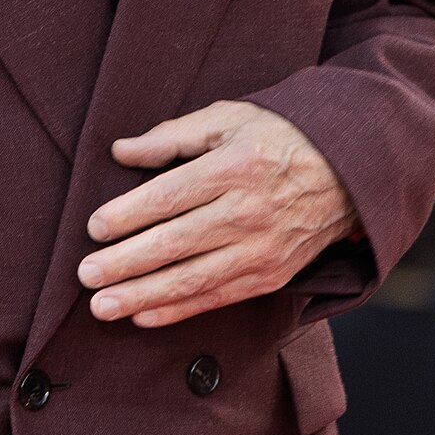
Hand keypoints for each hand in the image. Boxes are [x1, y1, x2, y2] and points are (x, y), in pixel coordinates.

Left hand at [79, 100, 356, 328]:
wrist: (350, 172)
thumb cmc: (281, 137)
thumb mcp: (230, 119)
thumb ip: (173, 136)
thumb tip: (121, 152)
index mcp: (236, 166)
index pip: (170, 196)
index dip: (128, 214)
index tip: (94, 228)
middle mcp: (249, 211)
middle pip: (175, 242)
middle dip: (125, 263)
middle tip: (85, 275)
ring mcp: (262, 249)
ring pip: (192, 279)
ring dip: (142, 296)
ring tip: (102, 306)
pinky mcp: (271, 276)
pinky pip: (217, 298)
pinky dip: (178, 310)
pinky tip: (142, 316)